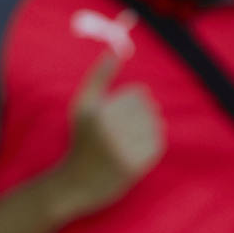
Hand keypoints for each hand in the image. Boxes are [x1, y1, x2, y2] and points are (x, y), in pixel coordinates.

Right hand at [57, 53, 162, 215]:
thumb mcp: (83, 105)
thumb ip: (99, 75)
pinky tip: (132, 153)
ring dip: (146, 131)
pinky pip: (157, 144)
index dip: (129, 103)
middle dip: (139, 117)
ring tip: (127, 142)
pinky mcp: (135, 166)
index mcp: (98, 113)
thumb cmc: (81, 138)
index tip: (116, 117)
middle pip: (149, 108)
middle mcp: (110, 131)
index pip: (139, 93)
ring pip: (156, 125)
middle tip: (121, 132)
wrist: (76, 184)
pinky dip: (149, 146)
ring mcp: (124, 150)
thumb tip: (117, 48)